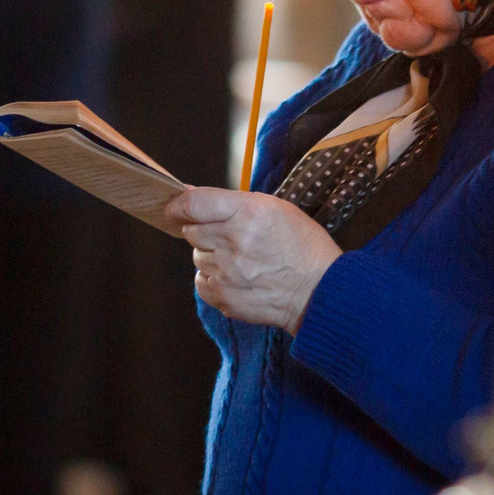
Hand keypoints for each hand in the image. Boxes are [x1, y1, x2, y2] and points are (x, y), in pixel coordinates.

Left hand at [169, 187, 339, 332]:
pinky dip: (213, 278)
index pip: (194, 204)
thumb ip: (234, 203)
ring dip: (211, 255)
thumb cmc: (302, 247)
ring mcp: (228, 272)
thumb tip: (194, 197)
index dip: (179, 205)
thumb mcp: (276, 209)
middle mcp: (234, 242)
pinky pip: (201, 281)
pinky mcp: (225, 297)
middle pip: (192, 231)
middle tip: (226, 236)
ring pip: (197, 257)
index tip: (174, 207)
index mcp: (249, 213)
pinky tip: (236, 276)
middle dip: (203, 230)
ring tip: (240, 259)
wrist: (319, 291)